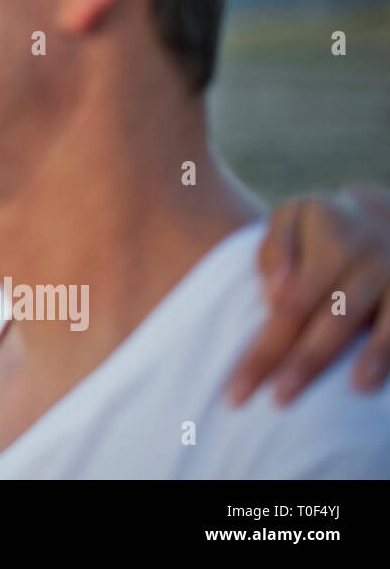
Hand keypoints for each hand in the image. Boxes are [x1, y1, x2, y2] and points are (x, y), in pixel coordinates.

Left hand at [229, 185, 389, 405]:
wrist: (384, 213)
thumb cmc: (322, 227)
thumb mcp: (290, 219)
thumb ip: (276, 252)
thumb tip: (275, 296)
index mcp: (330, 243)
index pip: (290, 307)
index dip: (266, 350)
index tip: (239, 388)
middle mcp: (370, 260)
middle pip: (334, 321)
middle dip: (306, 364)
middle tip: (279, 401)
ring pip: (386, 325)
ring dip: (372, 359)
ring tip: (355, 390)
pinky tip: (383, 383)